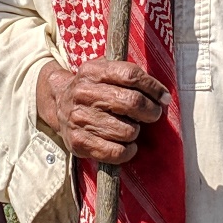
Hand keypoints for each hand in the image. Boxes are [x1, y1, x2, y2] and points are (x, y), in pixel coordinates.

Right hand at [36, 59, 168, 163]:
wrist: (59, 106)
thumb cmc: (94, 90)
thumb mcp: (105, 71)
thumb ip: (130, 75)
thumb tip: (162, 95)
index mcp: (92, 71)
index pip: (131, 75)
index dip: (153, 87)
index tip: (163, 97)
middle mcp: (83, 93)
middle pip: (132, 102)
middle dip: (151, 111)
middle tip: (153, 114)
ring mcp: (79, 118)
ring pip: (128, 130)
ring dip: (136, 132)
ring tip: (131, 128)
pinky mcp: (78, 142)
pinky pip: (116, 152)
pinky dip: (128, 151)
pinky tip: (126, 145)